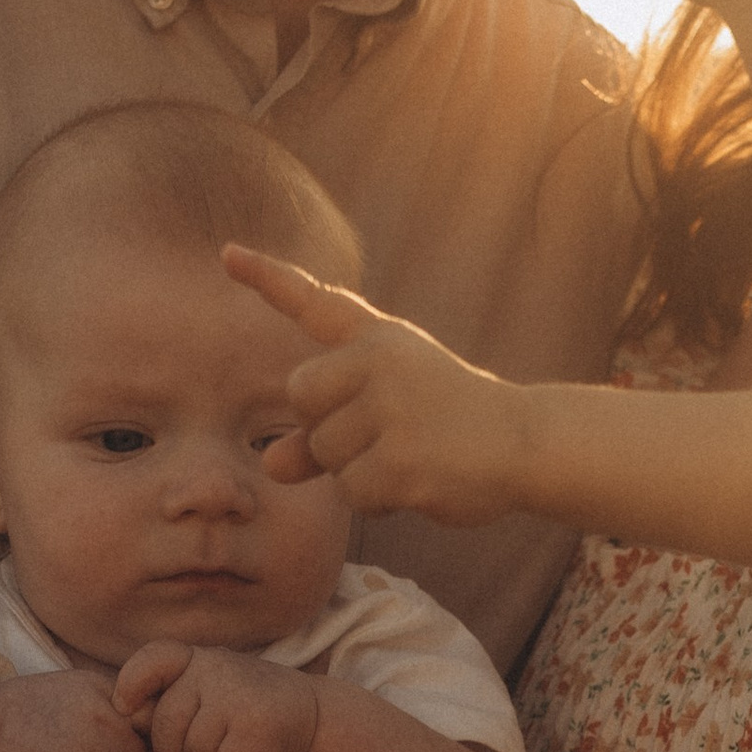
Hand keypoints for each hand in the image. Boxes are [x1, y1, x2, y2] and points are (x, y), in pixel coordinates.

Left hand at [116, 643, 319, 751]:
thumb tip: (128, 713)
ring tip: (239, 749)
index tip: (126, 707)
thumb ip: (167, 697)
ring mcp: (238, 700)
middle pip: (164, 731)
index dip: (131, 684)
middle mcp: (218, 671)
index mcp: (200, 659)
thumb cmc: (247, 711)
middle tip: (215, 744)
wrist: (316, 723)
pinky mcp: (258, 732)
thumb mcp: (208, 692)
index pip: (154, 659)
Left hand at [222, 244, 533, 523]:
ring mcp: (392, 410)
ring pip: (324, 451)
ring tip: (408, 457)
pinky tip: (416, 483)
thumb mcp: (385, 411)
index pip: (314, 302)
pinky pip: (352, 490)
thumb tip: (272, 464)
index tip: (226, 253)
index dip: (267, 277)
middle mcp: (382, 362)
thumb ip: (322, 430)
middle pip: (300, 397)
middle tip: (382, 432)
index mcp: (379, 338)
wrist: (524, 444)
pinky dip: (377, 498)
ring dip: (354, 469)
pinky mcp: (402, 459)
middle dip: (324, 425)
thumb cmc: (451, 422)